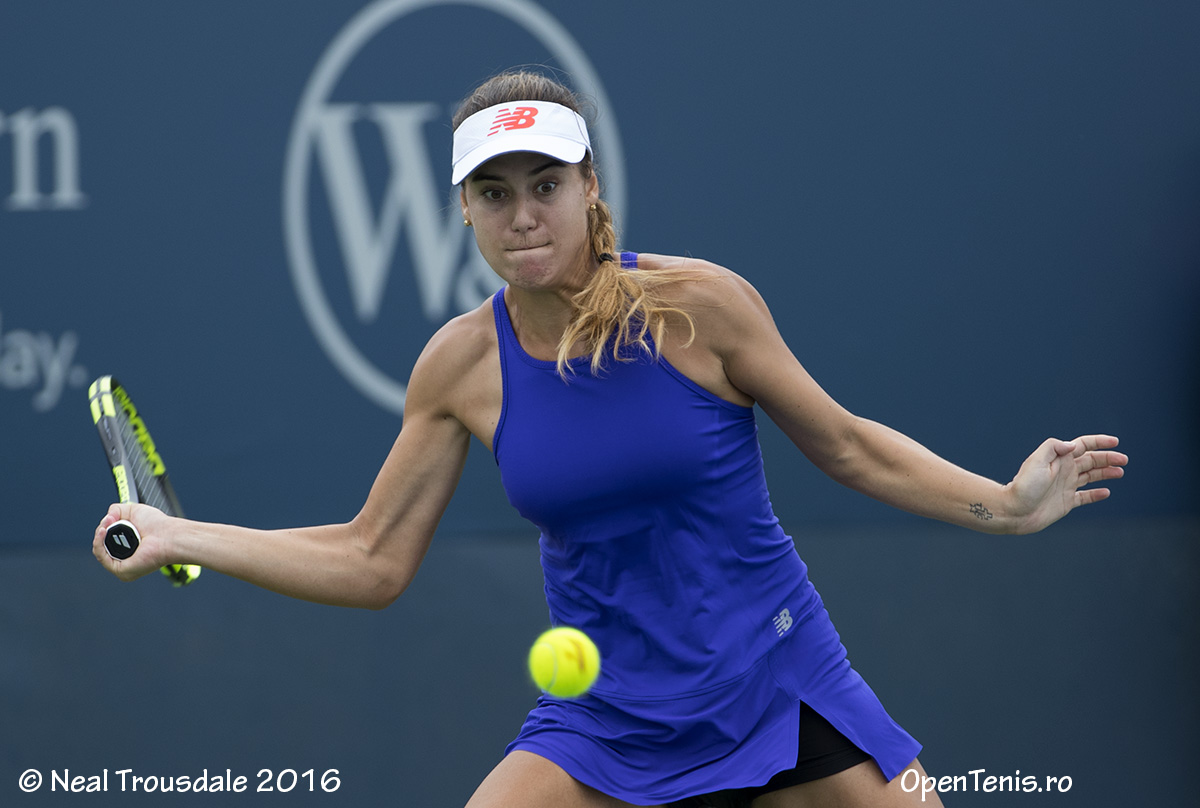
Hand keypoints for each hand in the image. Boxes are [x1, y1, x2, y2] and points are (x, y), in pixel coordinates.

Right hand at [92, 503, 173, 580]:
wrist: (168, 535)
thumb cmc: (157, 525)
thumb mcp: (133, 510)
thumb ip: (115, 510)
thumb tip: (106, 518)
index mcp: (128, 548)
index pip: (106, 540)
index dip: (105, 527)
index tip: (110, 517)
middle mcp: (124, 559)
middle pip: (101, 545)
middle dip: (101, 529)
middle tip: (109, 519)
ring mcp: (122, 566)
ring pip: (99, 551)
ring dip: (99, 535)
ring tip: (107, 524)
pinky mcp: (122, 570)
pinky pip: (102, 557)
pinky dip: (99, 543)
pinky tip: (102, 532)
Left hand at [1006, 434, 1127, 533]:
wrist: (1014, 511)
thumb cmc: (1024, 485)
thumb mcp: (1036, 461)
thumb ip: (1054, 447)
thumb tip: (1073, 445)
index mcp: (1059, 459)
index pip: (1083, 445)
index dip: (1099, 442)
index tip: (1115, 442)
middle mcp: (1064, 471)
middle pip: (1091, 460)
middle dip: (1108, 458)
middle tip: (1124, 460)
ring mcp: (1066, 486)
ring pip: (1091, 476)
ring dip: (1106, 473)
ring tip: (1120, 472)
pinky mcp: (1066, 502)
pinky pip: (1085, 496)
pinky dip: (1096, 494)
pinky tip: (1106, 492)